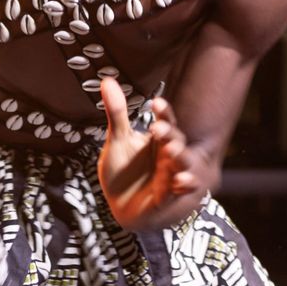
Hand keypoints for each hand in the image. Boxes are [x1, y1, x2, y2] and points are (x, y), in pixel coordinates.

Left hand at [97, 79, 200, 230]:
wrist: (120, 206)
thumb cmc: (123, 171)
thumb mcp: (117, 141)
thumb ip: (117, 113)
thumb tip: (107, 79)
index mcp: (158, 140)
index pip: (165, 122)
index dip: (163, 113)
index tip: (156, 102)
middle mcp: (168, 156)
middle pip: (175, 141)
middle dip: (170, 135)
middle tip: (159, 129)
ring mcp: (169, 176)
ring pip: (179, 165)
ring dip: (178, 158)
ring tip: (172, 151)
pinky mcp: (166, 197)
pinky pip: (175, 191)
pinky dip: (179, 186)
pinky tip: (178, 182)